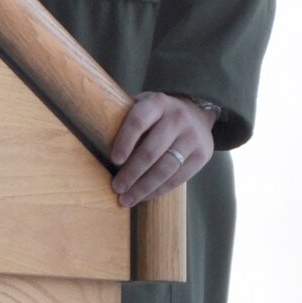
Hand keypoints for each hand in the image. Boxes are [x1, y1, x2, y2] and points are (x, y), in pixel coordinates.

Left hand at [110, 93, 214, 207]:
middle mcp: (178, 118)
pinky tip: (145, 196)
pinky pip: (178, 178)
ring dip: (144, 187)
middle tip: (116, 188)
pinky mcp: (203, 155)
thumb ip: (126, 120)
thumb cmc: (157, 114)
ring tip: (127, 199)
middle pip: (151, 151)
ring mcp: (192, 137)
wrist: (196, 112)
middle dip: (131, 173)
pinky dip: (159, 190)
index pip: (138, 121)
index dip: (125, 141)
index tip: (114, 160)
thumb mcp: (143, 106)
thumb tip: (98, 147)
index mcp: (157, 103)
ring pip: (165, 168)